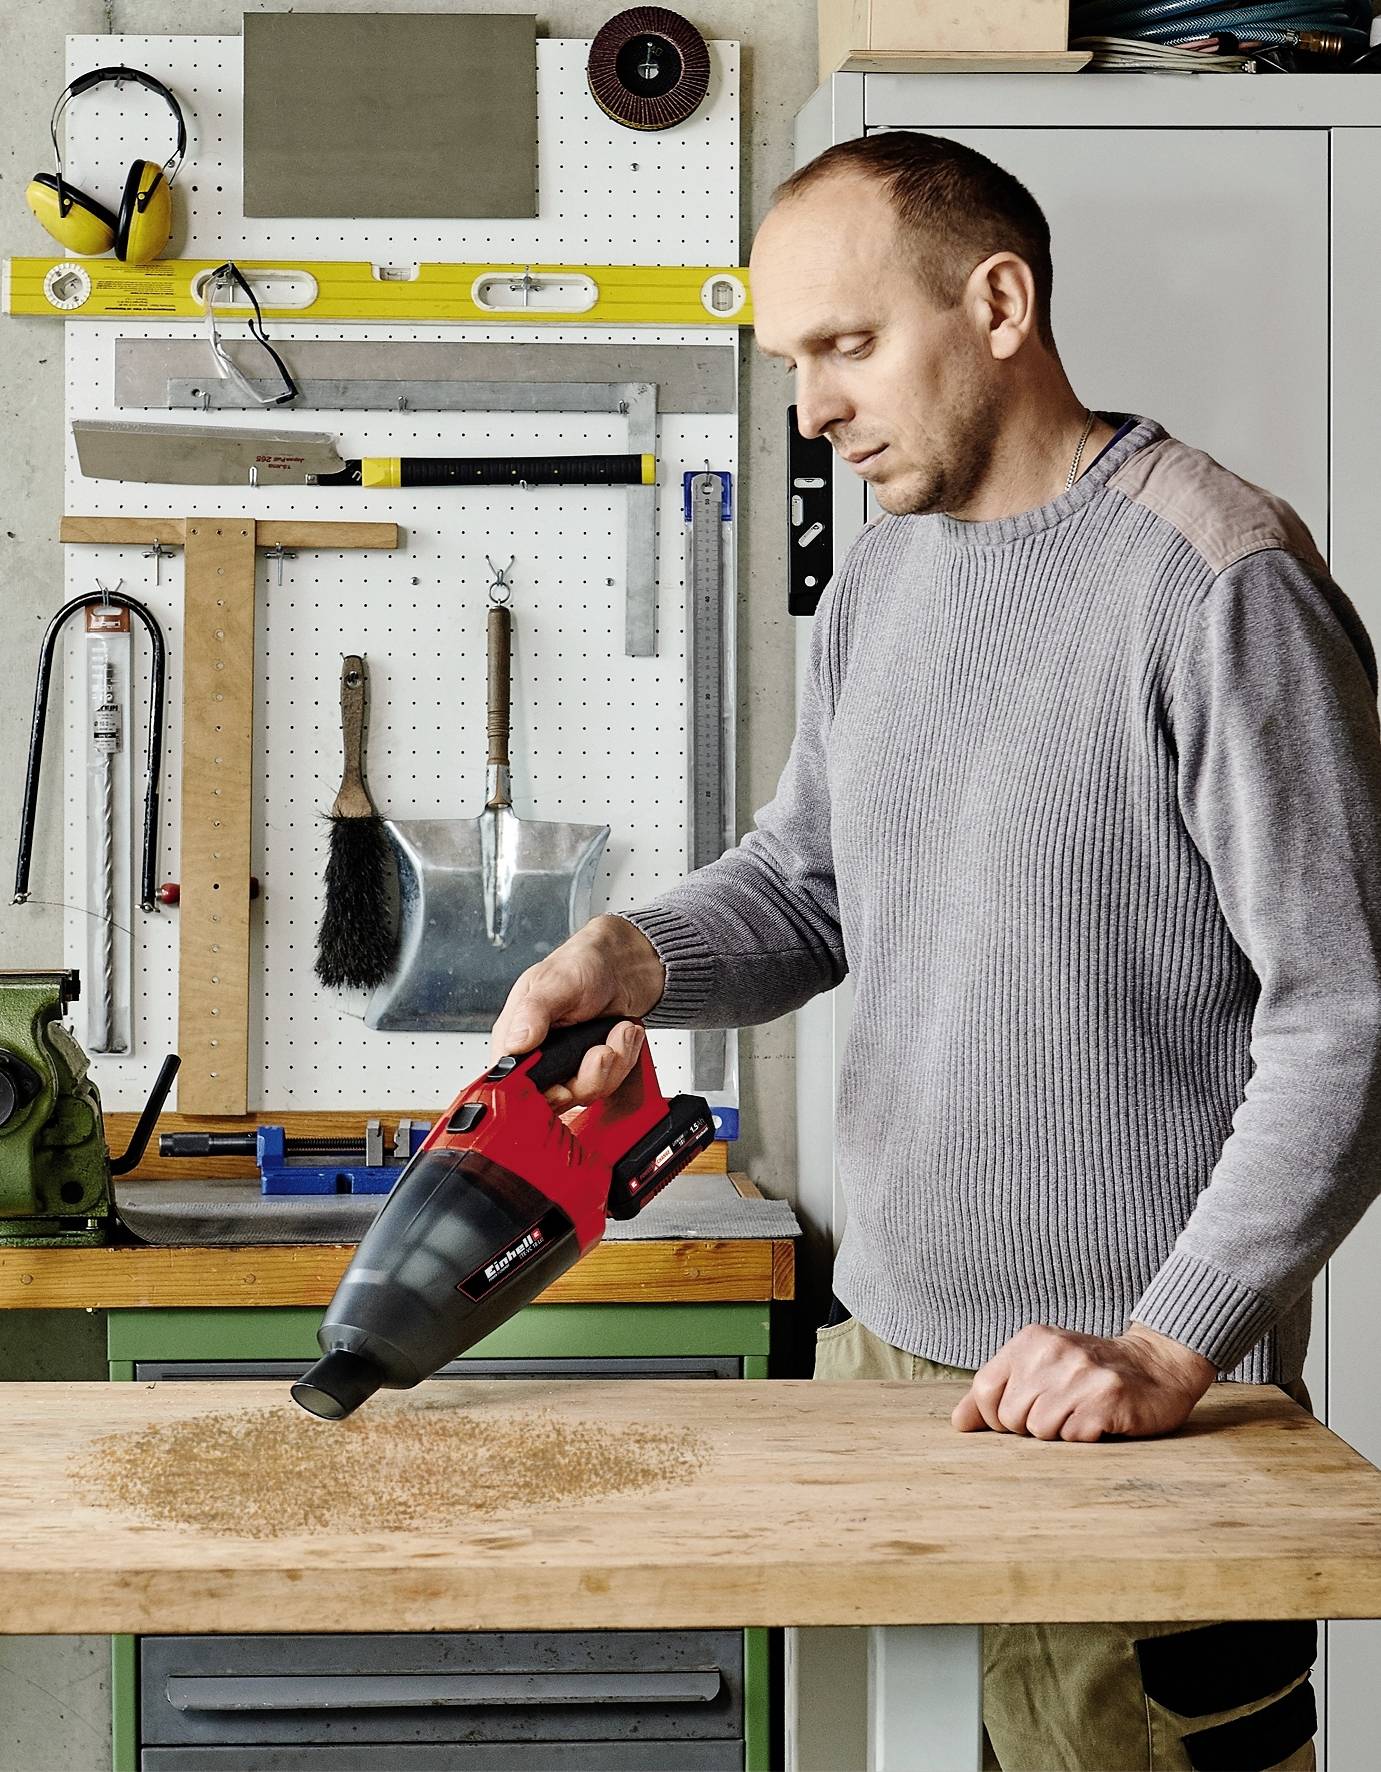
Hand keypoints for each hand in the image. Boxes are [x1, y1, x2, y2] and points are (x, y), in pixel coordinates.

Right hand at [489, 915, 666, 1109]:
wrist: (622, 962)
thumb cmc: (582, 963)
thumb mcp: (556, 981)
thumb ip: (534, 1013)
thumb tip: (515, 1043)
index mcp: (517, 1035)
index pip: (513, 1082)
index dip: (538, 1092)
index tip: (561, 1086)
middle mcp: (541, 1054)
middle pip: (556, 1096)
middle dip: (588, 1076)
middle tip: (603, 1049)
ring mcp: (570, 1063)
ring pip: (589, 1091)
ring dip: (614, 1063)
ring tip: (621, 1030)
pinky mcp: (596, 1066)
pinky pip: (612, 1081)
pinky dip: (626, 1057)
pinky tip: (626, 1032)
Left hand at [950, 1321, 1216, 1441]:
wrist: (1156, 1365)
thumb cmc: (1088, 1373)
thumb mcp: (1039, 1368)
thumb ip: (997, 1391)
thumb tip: (958, 1423)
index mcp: (1030, 1340)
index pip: (984, 1389)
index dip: (994, 1417)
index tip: (1018, 1417)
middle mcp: (1053, 1351)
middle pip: (1010, 1417)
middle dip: (1030, 1427)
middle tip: (1060, 1412)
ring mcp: (1081, 1374)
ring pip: (1040, 1431)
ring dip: (1059, 1433)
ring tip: (1079, 1413)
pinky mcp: (1108, 1399)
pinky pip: (1073, 1438)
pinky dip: (1084, 1438)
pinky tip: (1099, 1420)